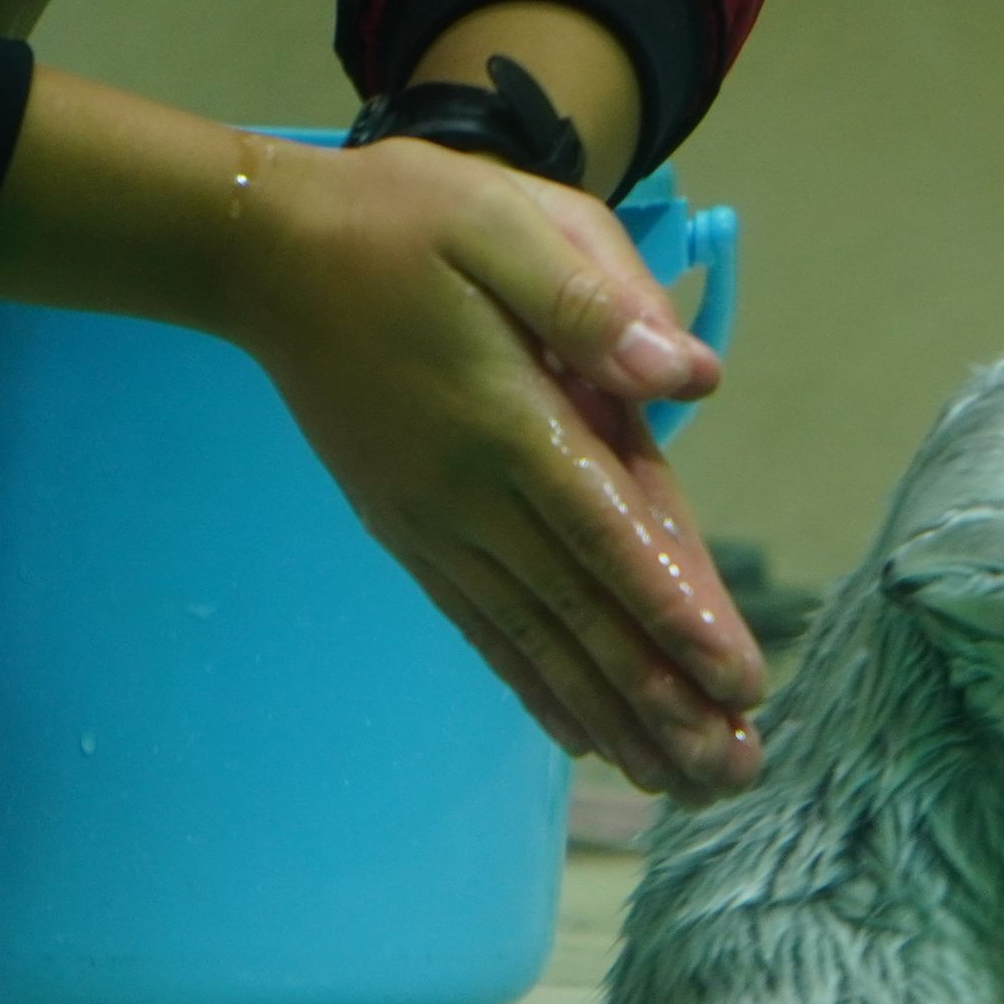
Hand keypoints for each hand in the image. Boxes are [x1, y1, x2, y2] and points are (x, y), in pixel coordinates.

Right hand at [225, 133, 762, 797]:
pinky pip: (487, 629)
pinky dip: (539, 687)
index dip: (674, 609)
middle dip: (663, 697)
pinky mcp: (415, 536)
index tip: (736, 681)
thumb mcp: (507, 222)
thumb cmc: (406, 223)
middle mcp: (473, 497)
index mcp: (509, 422)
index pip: (608, 534)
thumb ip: (593, 298)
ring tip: (684, 781)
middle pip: (583, 614)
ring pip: (540, 640)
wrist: (267, 255)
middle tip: (736, 772)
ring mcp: (439, 527)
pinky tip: (585, 737)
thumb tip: (688, 374)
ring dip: (614, 714)